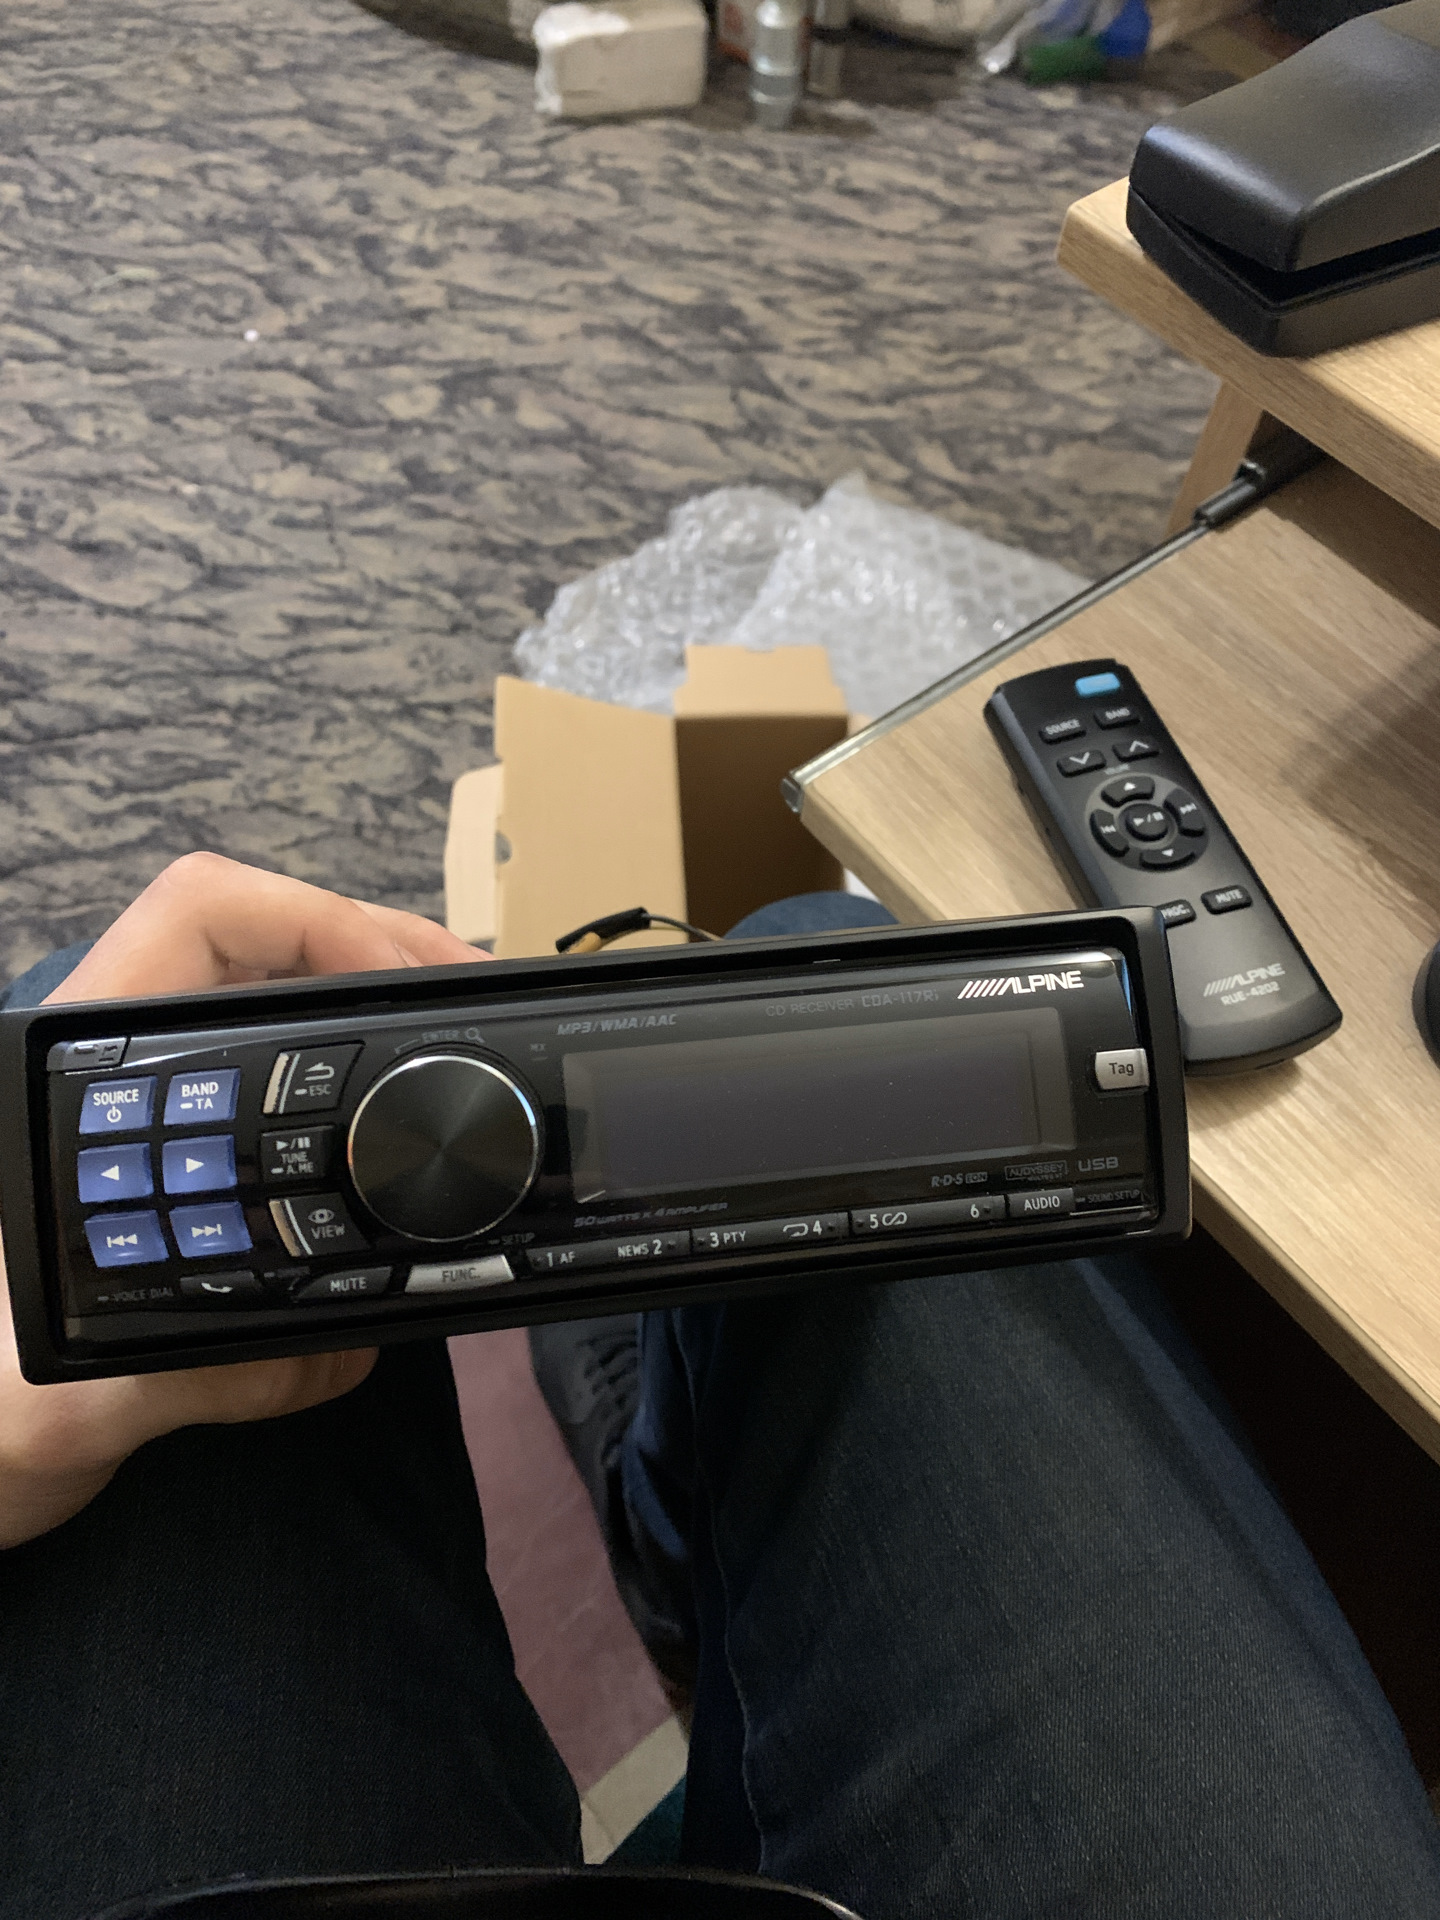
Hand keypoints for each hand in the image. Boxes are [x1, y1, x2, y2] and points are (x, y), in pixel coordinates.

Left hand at [0, 853, 482, 1548]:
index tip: (418, 986)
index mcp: (73, 1086)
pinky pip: (286, 1091)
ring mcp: (155, 1121)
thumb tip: (345, 1347)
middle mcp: (121, 1082)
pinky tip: (409, 1117)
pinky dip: (361, 1083)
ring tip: (463, 1046)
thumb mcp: (56, 1414)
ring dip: (379, 1011)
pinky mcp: (184, 1176)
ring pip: (284, 1010)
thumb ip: (193, 1377)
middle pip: (267, 947)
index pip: (198, 920)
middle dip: (386, 955)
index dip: (320, 920)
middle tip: (482, 1005)